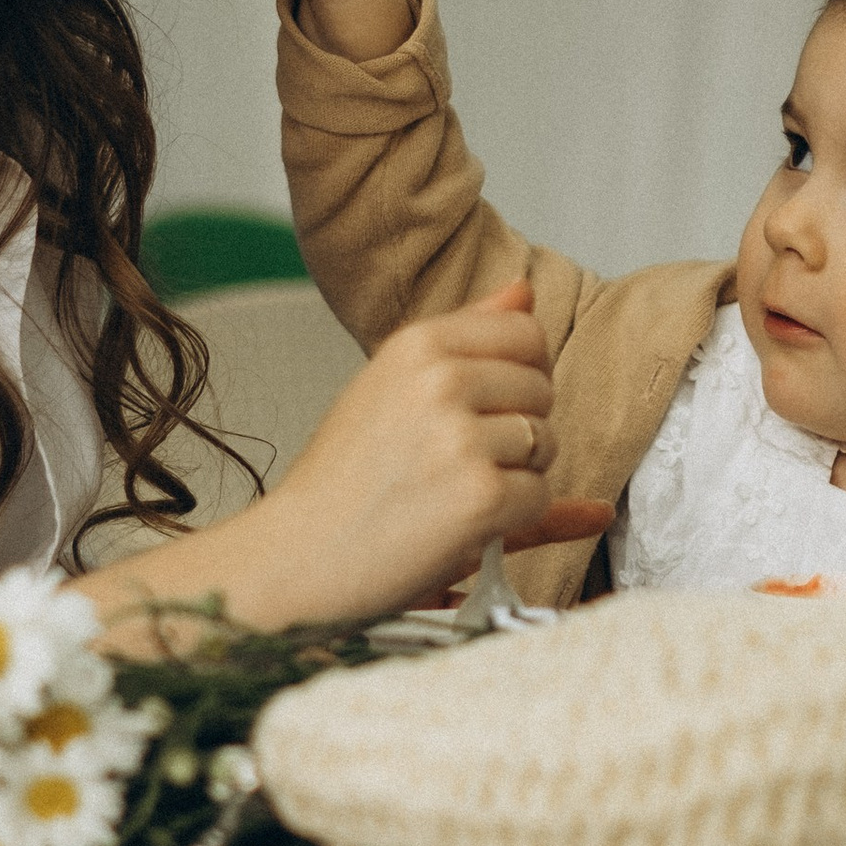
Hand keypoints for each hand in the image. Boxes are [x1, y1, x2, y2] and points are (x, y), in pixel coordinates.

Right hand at [250, 277, 560, 619]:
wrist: (299, 554)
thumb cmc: (341, 479)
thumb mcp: (390, 384)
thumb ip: (465, 334)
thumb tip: (524, 291)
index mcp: (417, 345)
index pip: (524, 332)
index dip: (522, 375)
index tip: (490, 405)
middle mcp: (441, 380)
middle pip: (542, 390)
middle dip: (519, 430)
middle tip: (459, 461)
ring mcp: (462, 439)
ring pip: (546, 445)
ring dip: (514, 477)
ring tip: (452, 491)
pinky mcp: (481, 496)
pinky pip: (539, 497)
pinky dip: (510, 521)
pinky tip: (460, 524)